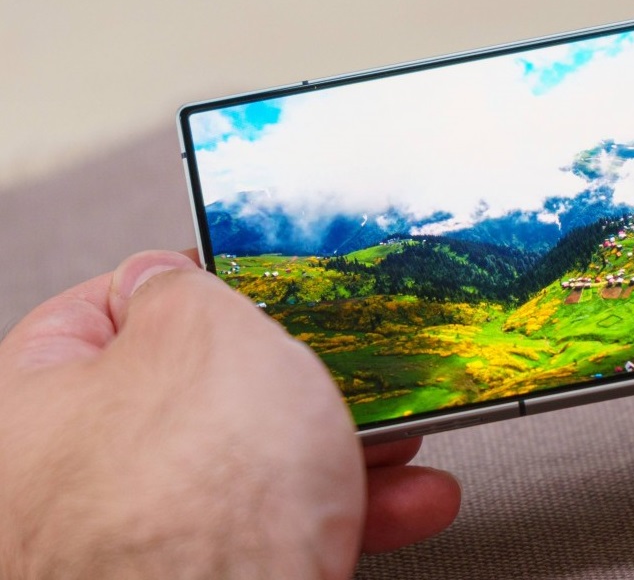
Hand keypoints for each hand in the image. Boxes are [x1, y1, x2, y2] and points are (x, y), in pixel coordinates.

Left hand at [0, 250, 458, 578]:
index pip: (106, 308)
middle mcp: (69, 482)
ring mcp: (136, 546)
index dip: (193, 284)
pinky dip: (348, 509)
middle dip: (296, 378)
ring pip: (252, 469)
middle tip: (345, 362)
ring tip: (404, 432)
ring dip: (346, 446)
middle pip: (198, 394)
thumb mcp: (206, 335)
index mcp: (30, 404)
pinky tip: (405, 499)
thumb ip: (185, 289)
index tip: (256, 281)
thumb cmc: (189, 502)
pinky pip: (278, 531)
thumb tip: (174, 279)